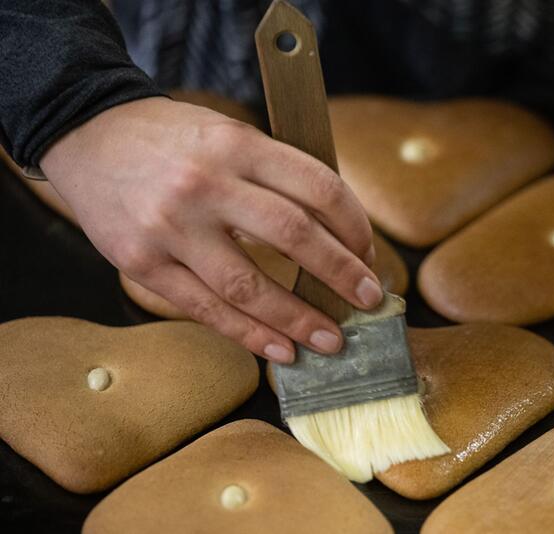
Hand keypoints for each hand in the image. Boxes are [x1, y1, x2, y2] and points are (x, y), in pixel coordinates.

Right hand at [40, 97, 381, 362]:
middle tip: (369, 300)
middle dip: (341, 274)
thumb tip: (335, 236)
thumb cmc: (170, 138)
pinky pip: (206, 309)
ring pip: (249, 285)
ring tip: (332, 340)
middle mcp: (206, 184)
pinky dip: (250, 334)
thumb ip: (275, 175)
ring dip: (298, 319)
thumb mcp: (228, 134)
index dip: (354, 225)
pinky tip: (282, 350)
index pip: (318, 187)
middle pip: (294, 236)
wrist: (85, 134)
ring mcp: (171, 227)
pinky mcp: (142, 263)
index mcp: (237, 145)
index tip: (368, 253)